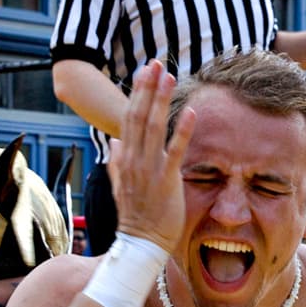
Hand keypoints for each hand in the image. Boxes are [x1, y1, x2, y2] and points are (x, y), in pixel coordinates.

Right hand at [105, 60, 190, 255]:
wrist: (140, 243)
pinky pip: (175, 151)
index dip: (137, 93)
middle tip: (156, 63)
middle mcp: (134, 159)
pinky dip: (182, 131)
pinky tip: (191, 112)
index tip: (144, 72)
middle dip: (148, 87)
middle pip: (139, 115)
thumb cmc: (135, 216)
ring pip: (154, 127)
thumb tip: (115, 142)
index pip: (129, 118)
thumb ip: (116, 162)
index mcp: (124, 158)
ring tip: (169, 76)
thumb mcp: (120, 186)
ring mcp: (149, 169)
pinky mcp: (166, 180)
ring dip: (162, 100)